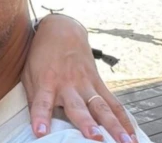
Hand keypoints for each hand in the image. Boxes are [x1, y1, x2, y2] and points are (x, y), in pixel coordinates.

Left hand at [22, 14, 137, 142]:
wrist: (61, 30)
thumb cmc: (41, 56)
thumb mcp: (29, 74)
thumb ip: (34, 99)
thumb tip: (37, 126)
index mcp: (46, 82)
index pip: (41, 103)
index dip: (40, 118)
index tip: (40, 133)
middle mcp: (68, 85)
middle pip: (77, 107)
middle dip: (86, 123)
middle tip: (94, 137)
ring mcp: (86, 84)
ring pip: (102, 107)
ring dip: (114, 125)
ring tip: (125, 142)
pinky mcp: (99, 83)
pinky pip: (114, 103)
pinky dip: (124, 120)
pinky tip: (133, 136)